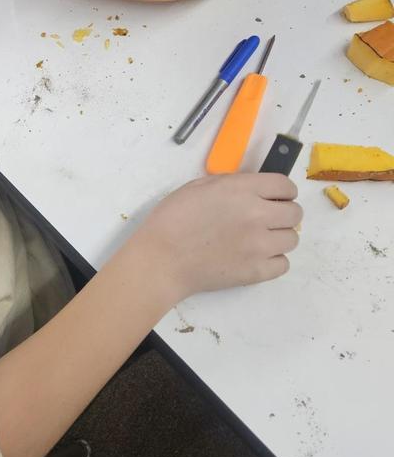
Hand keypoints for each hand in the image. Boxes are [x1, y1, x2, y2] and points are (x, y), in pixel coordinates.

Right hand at [127, 173, 301, 300]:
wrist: (161, 259)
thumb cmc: (172, 219)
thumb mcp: (199, 186)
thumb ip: (232, 184)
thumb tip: (254, 190)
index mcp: (242, 190)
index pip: (285, 185)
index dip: (283, 191)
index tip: (276, 197)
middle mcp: (257, 215)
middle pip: (296, 213)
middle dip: (284, 213)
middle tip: (267, 219)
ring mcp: (260, 246)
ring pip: (292, 239)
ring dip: (279, 237)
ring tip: (258, 240)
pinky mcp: (257, 271)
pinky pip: (283, 264)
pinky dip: (273, 261)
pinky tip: (254, 257)